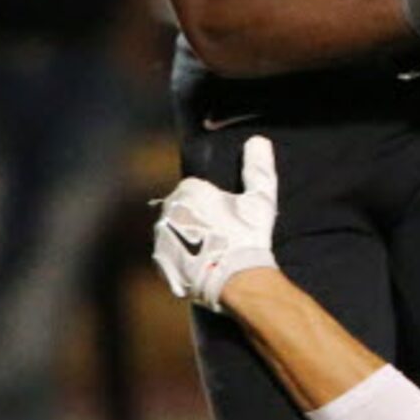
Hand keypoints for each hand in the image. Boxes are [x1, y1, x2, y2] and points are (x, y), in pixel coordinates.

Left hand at [154, 136, 279, 310]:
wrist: (235, 279)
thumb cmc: (247, 235)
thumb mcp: (260, 199)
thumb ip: (257, 168)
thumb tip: (258, 140)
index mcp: (188, 191)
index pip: (194, 188)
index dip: (211, 200)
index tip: (225, 214)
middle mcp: (168, 211)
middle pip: (181, 209)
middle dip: (196, 217)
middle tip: (220, 233)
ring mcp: (161, 238)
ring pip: (173, 231)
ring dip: (187, 237)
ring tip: (211, 250)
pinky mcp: (159, 262)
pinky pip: (169, 254)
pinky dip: (182, 258)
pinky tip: (201, 264)